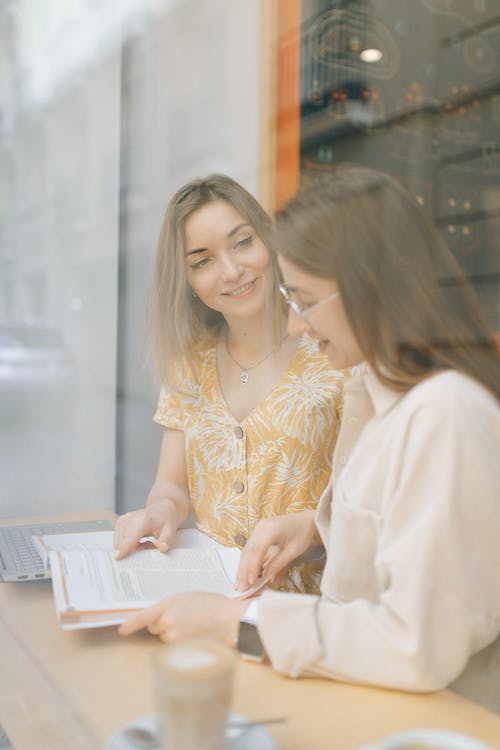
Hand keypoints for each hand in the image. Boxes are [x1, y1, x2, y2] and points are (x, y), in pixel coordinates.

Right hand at [113, 499, 177, 558]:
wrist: (160, 510)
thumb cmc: (165, 520)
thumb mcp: (170, 531)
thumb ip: (166, 540)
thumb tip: (163, 548)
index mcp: (144, 520)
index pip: (132, 537)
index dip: (125, 548)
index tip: (117, 557)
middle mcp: (130, 518)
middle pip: (124, 544)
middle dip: (135, 550)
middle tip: (149, 545)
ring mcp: (123, 520)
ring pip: (120, 545)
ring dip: (131, 548)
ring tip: (144, 541)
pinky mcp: (119, 523)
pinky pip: (119, 542)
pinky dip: (128, 544)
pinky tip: (138, 539)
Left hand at [118, 592, 247, 643]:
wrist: (230, 618)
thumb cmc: (213, 605)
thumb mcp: (189, 597)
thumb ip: (171, 605)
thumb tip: (159, 616)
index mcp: (170, 603)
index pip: (143, 616)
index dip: (131, 624)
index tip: (122, 630)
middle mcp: (168, 619)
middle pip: (154, 628)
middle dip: (163, 625)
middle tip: (182, 619)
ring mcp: (175, 635)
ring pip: (165, 638)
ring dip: (173, 635)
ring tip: (193, 627)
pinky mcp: (182, 648)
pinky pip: (175, 647)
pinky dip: (182, 644)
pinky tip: (195, 636)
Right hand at [236, 511, 319, 591]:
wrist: (305, 520)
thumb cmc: (302, 533)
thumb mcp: (293, 551)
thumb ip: (278, 563)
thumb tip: (266, 577)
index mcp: (272, 529)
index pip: (257, 550)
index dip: (253, 567)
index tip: (251, 581)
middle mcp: (262, 526)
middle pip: (248, 550)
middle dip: (243, 570)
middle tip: (241, 586)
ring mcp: (259, 528)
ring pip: (246, 549)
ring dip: (242, 567)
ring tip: (240, 582)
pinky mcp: (258, 531)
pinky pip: (249, 547)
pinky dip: (247, 560)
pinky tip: (244, 571)